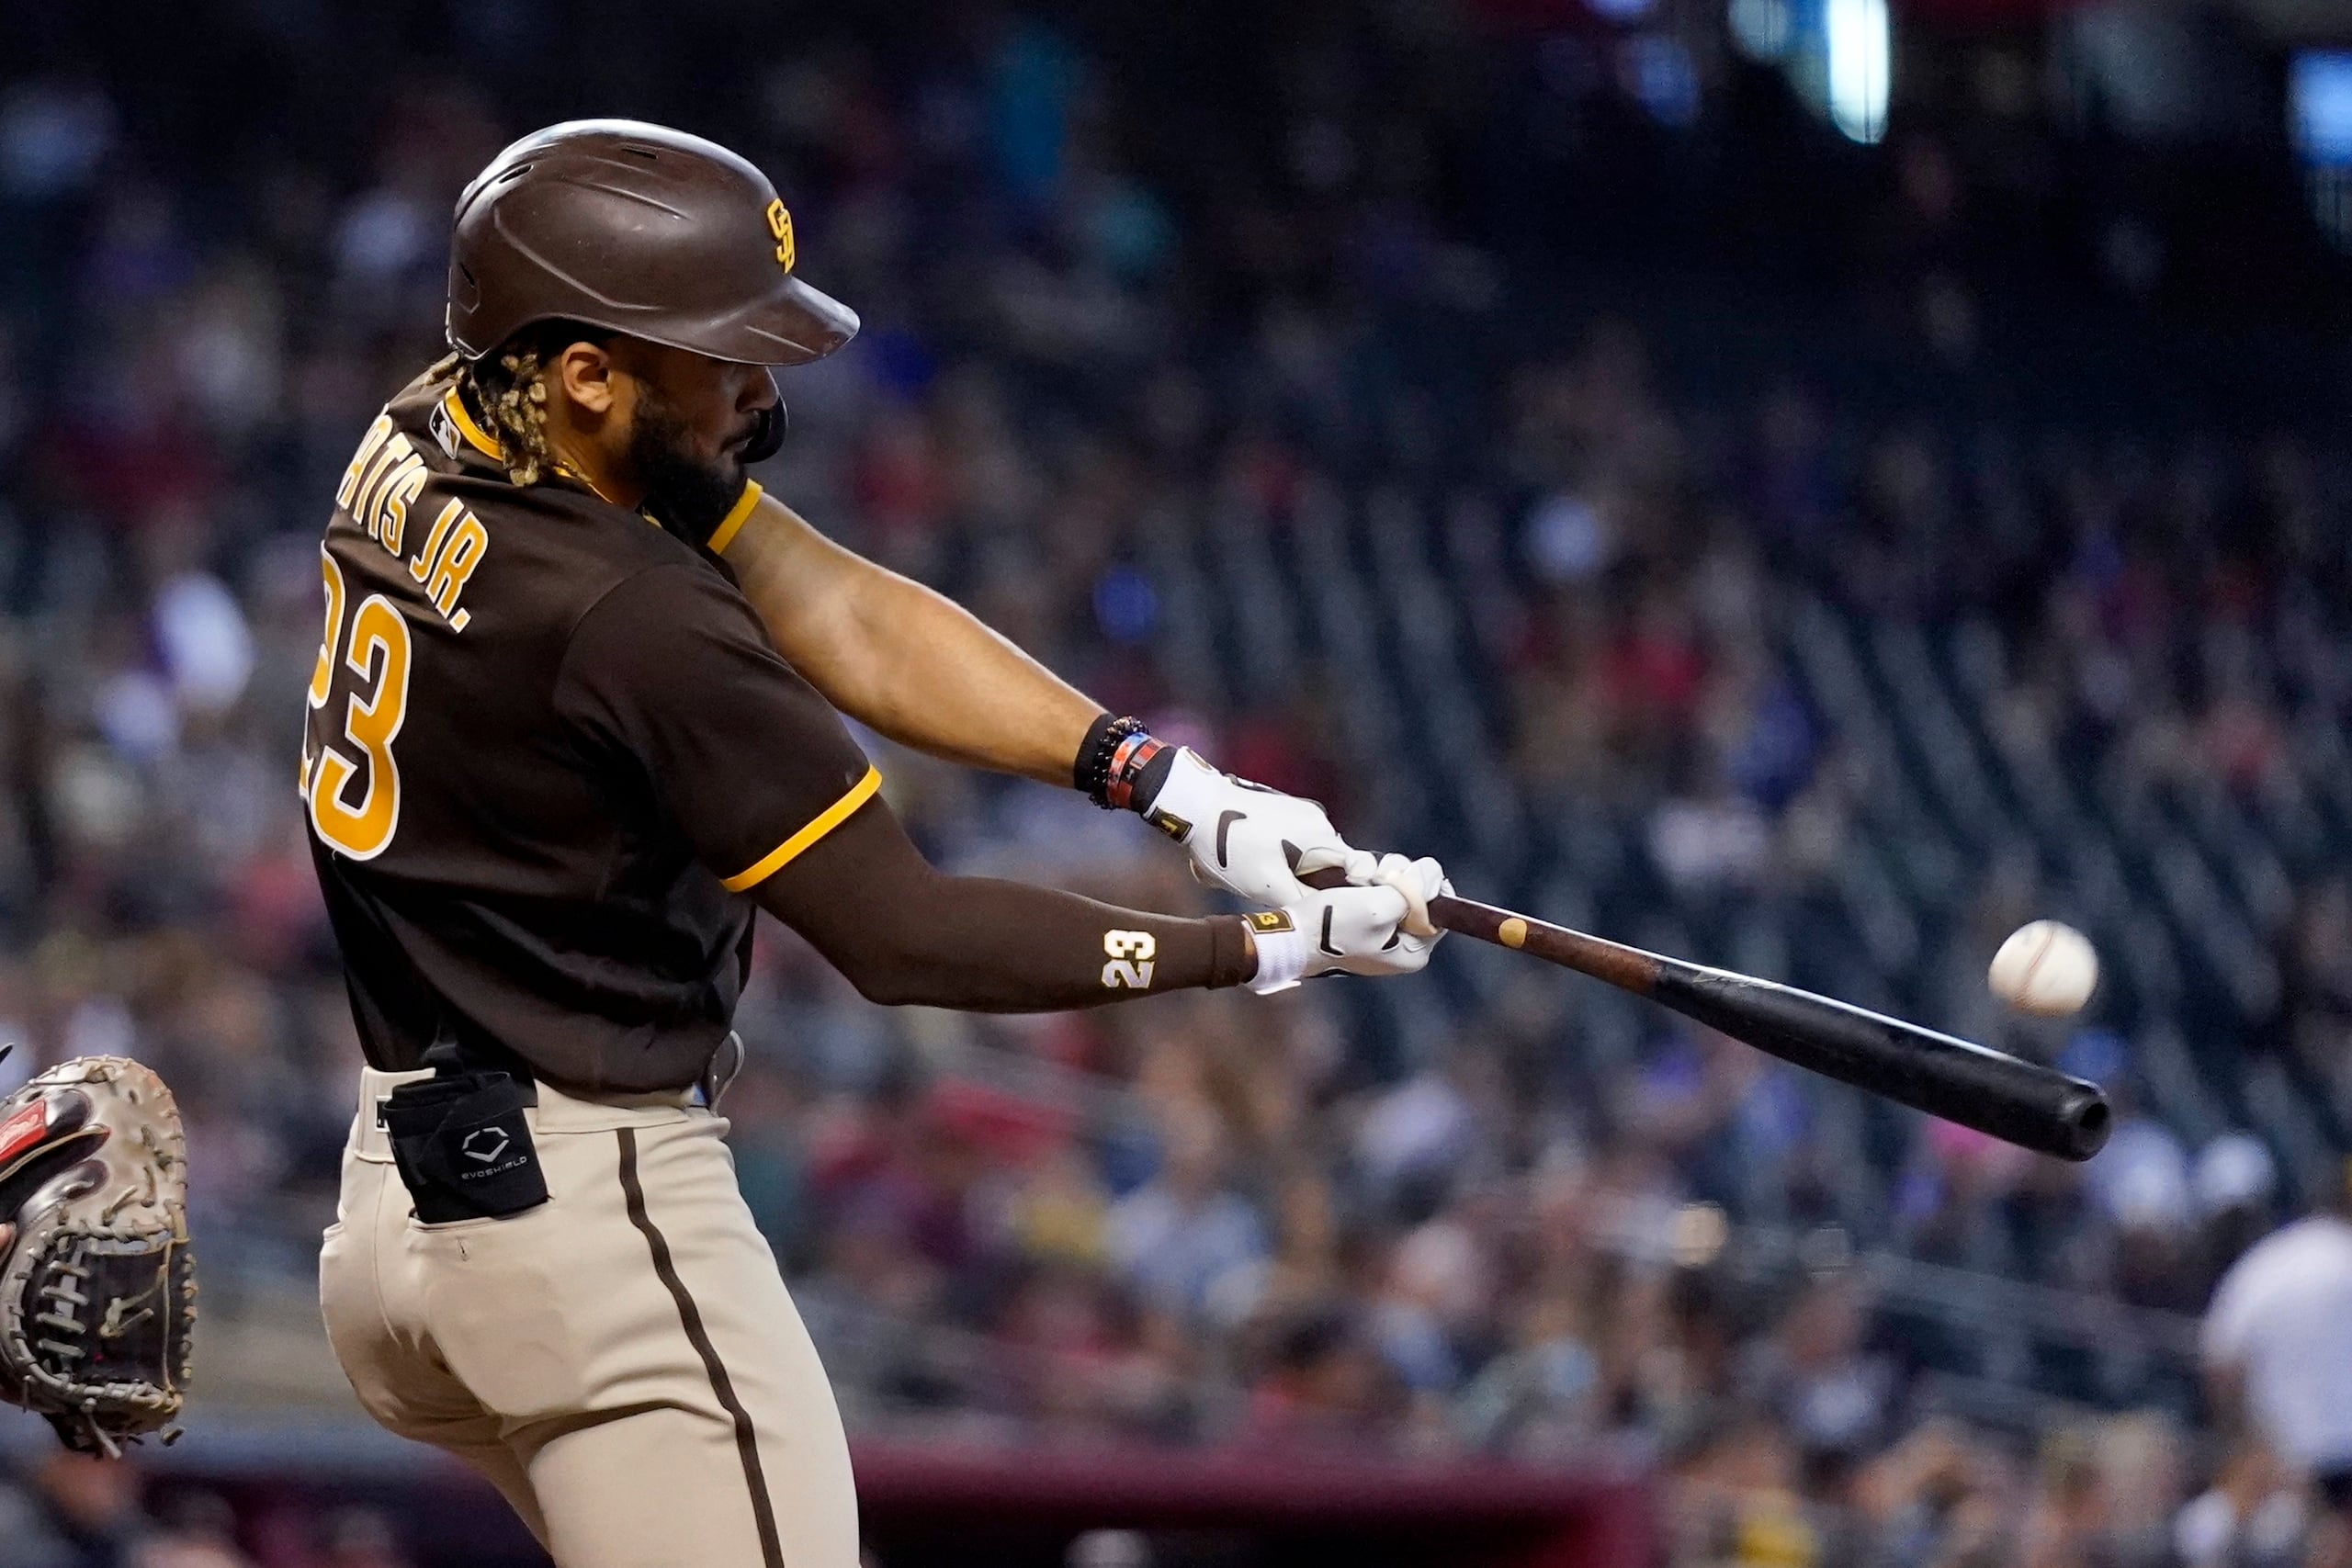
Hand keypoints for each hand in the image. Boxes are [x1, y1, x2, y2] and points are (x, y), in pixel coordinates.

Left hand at [1134, 748, 1362, 907]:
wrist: (1197, 805)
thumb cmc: (1230, 846)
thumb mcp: (1265, 885)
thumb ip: (1300, 902)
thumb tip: (1324, 919)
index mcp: (1322, 838)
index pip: (1355, 872)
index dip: (1344, 895)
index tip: (1326, 909)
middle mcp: (1319, 820)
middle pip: (1329, 865)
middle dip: (1308, 883)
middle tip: (1277, 894)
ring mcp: (1301, 811)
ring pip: (1309, 855)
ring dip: (1290, 870)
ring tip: (1257, 874)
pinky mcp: (1283, 808)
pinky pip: (1293, 841)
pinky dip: (1279, 855)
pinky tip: (1250, 858)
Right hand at [1246, 853, 1448, 993]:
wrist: (1290, 937)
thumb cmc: (1332, 926)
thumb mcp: (1378, 906)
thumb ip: (1413, 890)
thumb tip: (1432, 874)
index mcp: (1413, 952)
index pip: (1441, 911)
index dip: (1429, 884)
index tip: (1408, 872)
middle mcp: (1402, 947)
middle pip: (1420, 898)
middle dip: (1401, 878)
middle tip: (1377, 876)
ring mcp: (1381, 936)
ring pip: (1397, 891)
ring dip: (1380, 876)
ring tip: (1358, 878)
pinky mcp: (1362, 925)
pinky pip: (1377, 896)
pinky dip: (1366, 883)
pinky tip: (1350, 880)